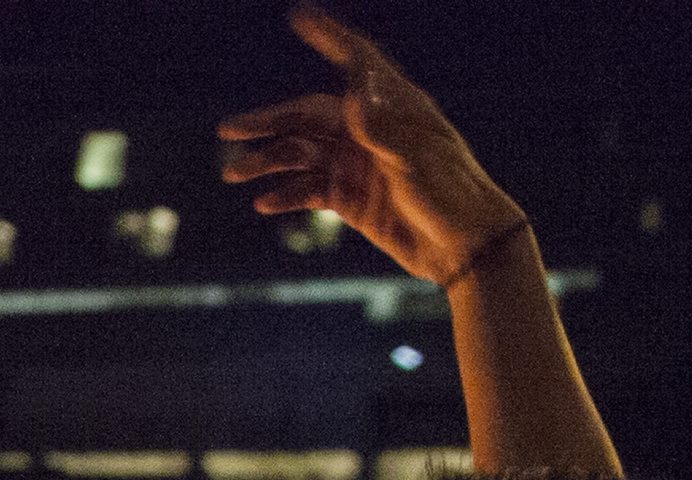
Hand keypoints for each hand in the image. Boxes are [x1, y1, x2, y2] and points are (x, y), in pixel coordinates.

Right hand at [219, 7, 526, 284]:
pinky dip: (286, 195)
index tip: (302, 17)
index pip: (358, 62)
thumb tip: (353, 90)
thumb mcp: (416, 157)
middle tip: (227, 129)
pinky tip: (264, 203)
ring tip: (234, 174)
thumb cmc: (450, 193)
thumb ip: (382, 126)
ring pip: (302, 156)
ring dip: (267, 162)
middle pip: (309, 116)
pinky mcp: (352, 199)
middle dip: (268, 121)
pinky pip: (309, 191)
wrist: (464, 246)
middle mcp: (369, 132)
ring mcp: (358, 165)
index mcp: (392, 108)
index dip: (331, 37)